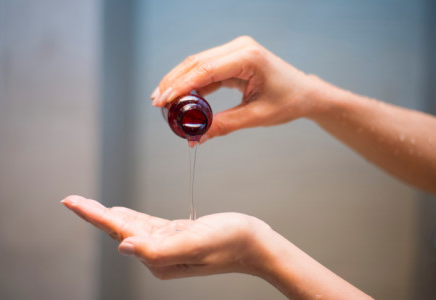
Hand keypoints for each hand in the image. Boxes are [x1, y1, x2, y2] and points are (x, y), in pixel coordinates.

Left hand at [61, 195, 371, 298]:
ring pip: (130, 225)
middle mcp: (158, 254)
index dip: (93, 214)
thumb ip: (157, 249)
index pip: (118, 231)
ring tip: (89, 204)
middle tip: (72, 199)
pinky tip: (120, 212)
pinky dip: (131, 216)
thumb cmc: (230, 241)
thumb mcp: (194, 243)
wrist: (255, 243)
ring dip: (109, 213)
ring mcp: (167, 244)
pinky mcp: (177, 235)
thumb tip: (124, 246)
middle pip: (119, 228)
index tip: (71, 201)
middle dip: (95, 213)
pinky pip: (147, 224)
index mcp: (158, 257)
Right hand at [151, 36, 315, 142]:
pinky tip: (182, 99)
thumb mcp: (255, 116)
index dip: (180, 86)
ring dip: (180, 82)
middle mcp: (239, 48)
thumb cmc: (288, 101)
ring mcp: (236, 52)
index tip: (163, 101)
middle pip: (196, 62)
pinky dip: (193, 85)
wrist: (305, 93)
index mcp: (247, 57)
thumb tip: (197, 138)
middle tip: (156, 102)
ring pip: (198, 65)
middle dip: (174, 82)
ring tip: (164, 102)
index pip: (204, 69)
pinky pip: (207, 71)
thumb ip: (224, 125)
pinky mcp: (233, 60)